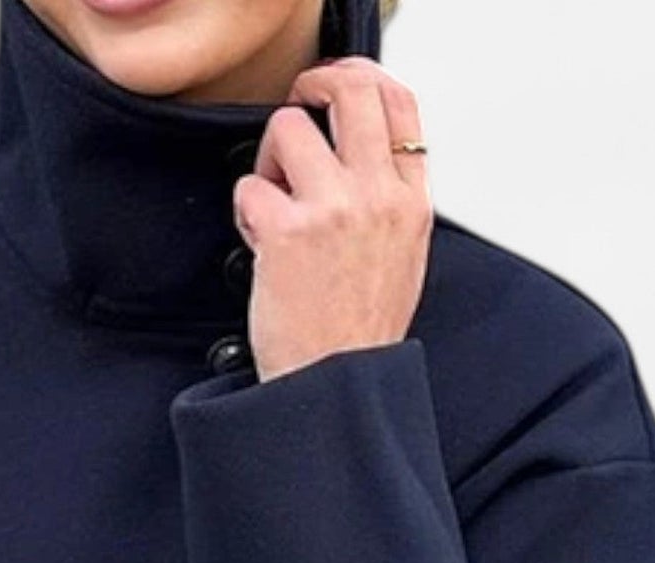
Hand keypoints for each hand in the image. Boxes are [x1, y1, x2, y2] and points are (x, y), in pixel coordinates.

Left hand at [232, 56, 432, 382]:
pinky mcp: (287, 231)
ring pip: (289, 128)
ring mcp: (333, 210)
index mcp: (410, 203)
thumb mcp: (403, 260)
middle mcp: (377, 198)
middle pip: (350, 93)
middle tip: (294, 117)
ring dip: (270, 161)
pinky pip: (250, 187)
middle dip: (311, 91)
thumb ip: (391, 203)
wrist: (335, 387)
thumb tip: (363, 159)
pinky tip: (259, 244)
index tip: (332, 93)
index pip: (400, 105)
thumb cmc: (358, 335)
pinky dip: (245, 212)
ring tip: (276, 204)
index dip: (360, 84)